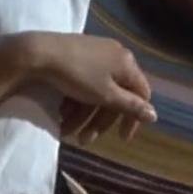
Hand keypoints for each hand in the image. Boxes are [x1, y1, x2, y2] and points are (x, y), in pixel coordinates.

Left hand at [20, 32, 155, 144]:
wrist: (38, 53)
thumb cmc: (77, 75)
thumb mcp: (106, 95)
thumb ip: (131, 106)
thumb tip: (154, 114)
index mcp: (127, 63)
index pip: (140, 95)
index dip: (133, 119)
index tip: (122, 139)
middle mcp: (115, 55)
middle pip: (115, 96)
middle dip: (98, 122)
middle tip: (85, 141)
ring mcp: (95, 53)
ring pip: (96, 92)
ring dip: (82, 116)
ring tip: (66, 131)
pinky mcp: (76, 55)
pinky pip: (83, 83)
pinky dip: (74, 101)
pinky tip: (61, 113)